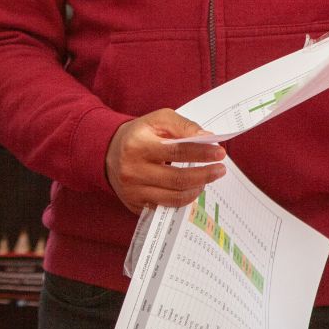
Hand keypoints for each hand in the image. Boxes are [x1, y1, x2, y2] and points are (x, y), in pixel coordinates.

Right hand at [104, 109, 225, 213]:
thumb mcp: (157, 120)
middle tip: (220, 170)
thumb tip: (207, 139)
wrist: (107, 152)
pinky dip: (183, 199)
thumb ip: (183, 125)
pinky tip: (190, 189)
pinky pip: (166, 207)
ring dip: (196, 189)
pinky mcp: (135, 205)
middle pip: (178, 179)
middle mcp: (132, 170)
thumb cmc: (138, 134)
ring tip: (206, 179)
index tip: (220, 153)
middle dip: (204, 175)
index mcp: (137, 145)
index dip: (201, 153)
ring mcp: (133, 191)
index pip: (176, 151)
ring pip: (174, 197)